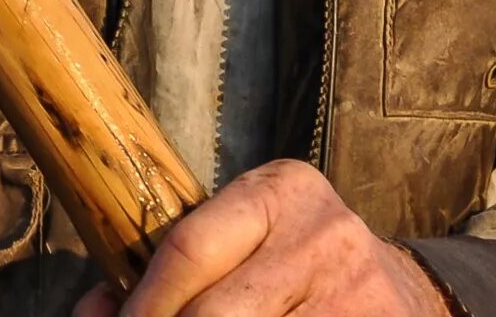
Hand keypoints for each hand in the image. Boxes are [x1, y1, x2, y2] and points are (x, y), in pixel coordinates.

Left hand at [75, 161, 451, 316]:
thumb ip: (171, 269)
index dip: (140, 309)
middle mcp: (324, 235)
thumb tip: (92, 313)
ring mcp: (355, 295)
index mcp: (281, 192)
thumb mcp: (245, 243)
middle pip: (214, 316)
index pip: (188, 250)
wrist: (403, 296)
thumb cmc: (296, 270)